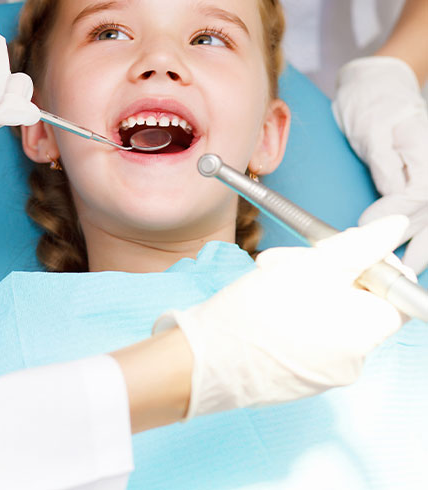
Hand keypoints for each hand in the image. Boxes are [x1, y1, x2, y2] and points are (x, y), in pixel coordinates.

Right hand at [154, 216, 411, 418]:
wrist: (204, 359)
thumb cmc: (256, 312)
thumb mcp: (312, 265)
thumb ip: (361, 246)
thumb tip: (397, 226)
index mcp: (364, 335)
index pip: (397, 295)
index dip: (376, 265)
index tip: (347, 249)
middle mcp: (353, 361)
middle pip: (360, 301)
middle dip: (331, 269)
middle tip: (295, 256)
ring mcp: (325, 372)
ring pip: (331, 313)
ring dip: (307, 285)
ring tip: (270, 274)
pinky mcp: (300, 376)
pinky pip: (311, 334)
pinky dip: (296, 311)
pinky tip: (265, 299)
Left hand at [333, 56, 427, 272]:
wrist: (378, 84)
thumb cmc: (371, 102)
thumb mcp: (371, 128)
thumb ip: (384, 164)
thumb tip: (389, 199)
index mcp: (423, 151)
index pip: (415, 195)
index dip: (392, 216)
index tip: (365, 226)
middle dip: (413, 241)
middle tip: (392, 267)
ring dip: (424, 243)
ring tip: (411, 269)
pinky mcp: (422, 175)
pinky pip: (426, 207)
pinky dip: (424, 228)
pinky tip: (416, 251)